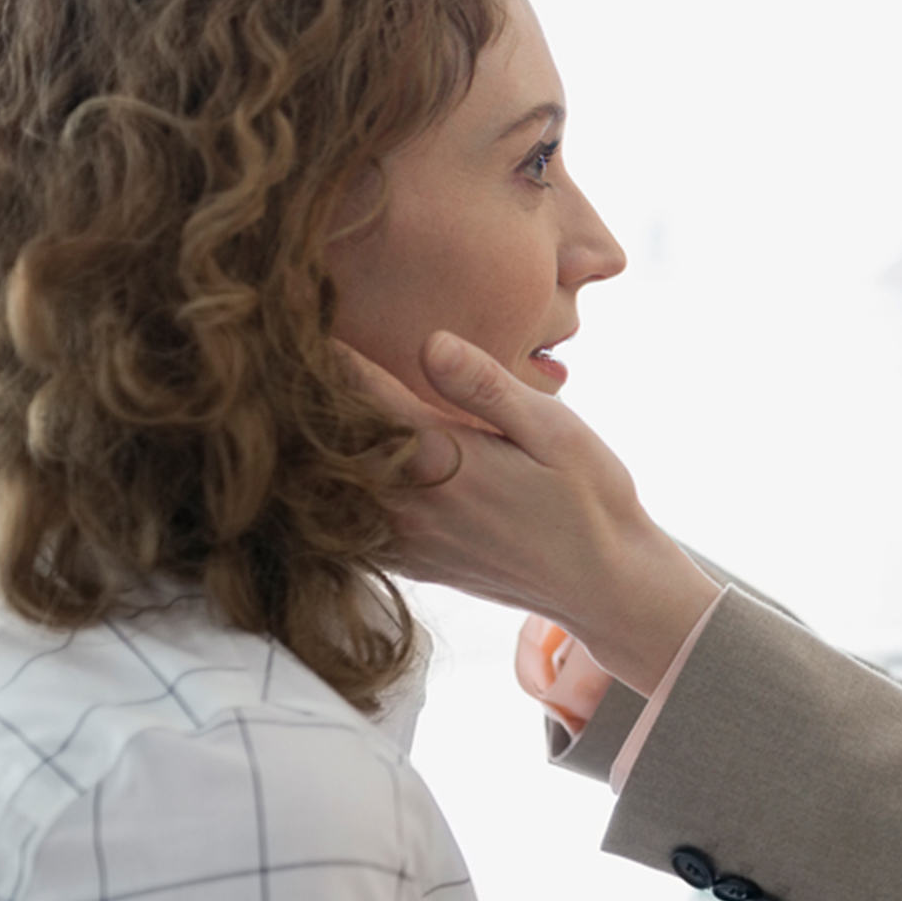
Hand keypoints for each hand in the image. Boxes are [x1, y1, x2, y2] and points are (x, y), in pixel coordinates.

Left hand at [338, 332, 718, 693]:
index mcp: (440, 457)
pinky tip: (347, 463)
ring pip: (326, 484)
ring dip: (316, 445)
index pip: (357, 391)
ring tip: (309, 403)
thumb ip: (487, 388)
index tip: (309, 315)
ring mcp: (403, 538)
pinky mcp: (408, 562)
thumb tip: (430, 341)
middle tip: (297, 351)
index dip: (328, 349)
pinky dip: (334, 489)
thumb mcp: (556, 430)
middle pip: (326, 438)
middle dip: (311, 394)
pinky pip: (346, 521)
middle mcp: (407, 502)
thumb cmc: (590, 498)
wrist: (605, 584)